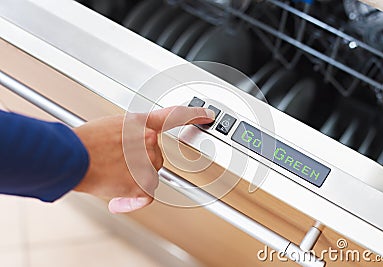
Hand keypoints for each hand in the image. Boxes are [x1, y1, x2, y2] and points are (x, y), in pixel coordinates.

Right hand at [73, 106, 213, 212]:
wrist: (70, 156)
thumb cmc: (84, 143)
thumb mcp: (110, 127)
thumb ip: (129, 135)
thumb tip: (134, 148)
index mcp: (140, 123)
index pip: (174, 116)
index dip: (194, 115)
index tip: (206, 116)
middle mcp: (148, 140)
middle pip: (155, 157)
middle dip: (139, 162)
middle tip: (116, 163)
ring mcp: (146, 161)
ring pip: (148, 176)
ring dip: (132, 180)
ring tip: (109, 176)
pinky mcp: (141, 183)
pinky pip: (146, 195)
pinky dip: (132, 200)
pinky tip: (119, 199)